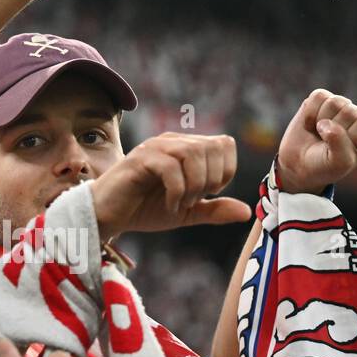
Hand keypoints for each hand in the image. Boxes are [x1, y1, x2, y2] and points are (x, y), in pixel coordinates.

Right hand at [88, 133, 250, 241]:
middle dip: (211, 179)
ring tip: (182, 202)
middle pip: (212, 147)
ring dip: (194, 184)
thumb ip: (214, 209)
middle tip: (194, 199)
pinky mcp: (139, 159)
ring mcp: (154, 148)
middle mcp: (171, 141)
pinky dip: (177, 191)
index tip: (208, 194)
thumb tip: (248, 211)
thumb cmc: (144, 208)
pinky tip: (169, 205)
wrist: (109, 215)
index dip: (224, 171)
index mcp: (185, 148)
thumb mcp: (187, 212)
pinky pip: (170, 167)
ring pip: (193, 153)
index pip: (223, 144)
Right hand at [275, 89, 356, 194]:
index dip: (348, 137)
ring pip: (334, 102)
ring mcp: (340, 106)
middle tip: (326, 142)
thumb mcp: (339, 162)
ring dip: (320, 121)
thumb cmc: (325, 165)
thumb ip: (339, 143)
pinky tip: (311, 124)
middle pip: (349, 111)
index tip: (340, 150)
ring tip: (319, 133)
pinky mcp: (321, 100)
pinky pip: (318, 96)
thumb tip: (325, 123)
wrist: (299, 164)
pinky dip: (309, 112)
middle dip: (333, 130)